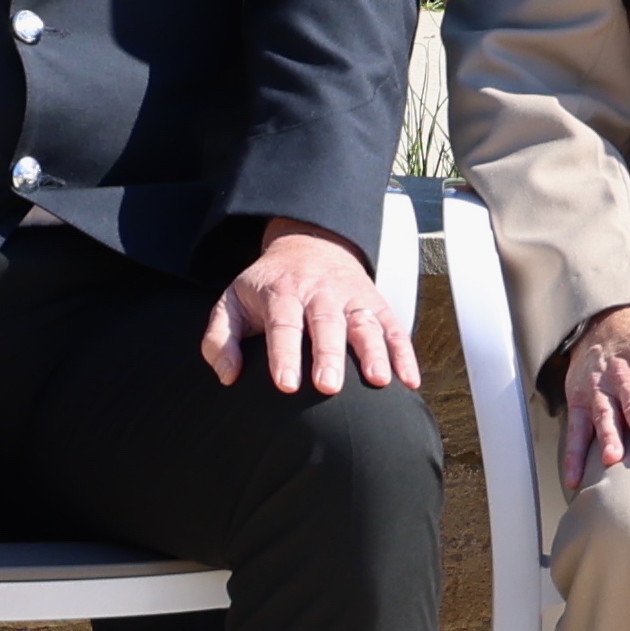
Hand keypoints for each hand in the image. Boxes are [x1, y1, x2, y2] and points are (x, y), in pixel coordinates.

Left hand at [202, 220, 417, 398]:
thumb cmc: (266, 286)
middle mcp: (319, 294)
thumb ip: (220, 338)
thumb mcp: (232, 301)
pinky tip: (409, 381)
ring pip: (364, 324)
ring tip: (378, 381)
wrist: (308, 244)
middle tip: (328, 387)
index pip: (283, 324)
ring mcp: (351, 299)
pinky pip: (394, 328)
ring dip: (373, 352)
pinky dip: (405, 353)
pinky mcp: (376, 305)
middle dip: (329, 355)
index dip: (284, 355)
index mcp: (281, 294)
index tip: (286, 385)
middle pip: (326, 324)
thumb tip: (227, 376)